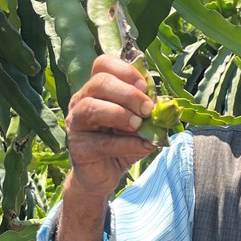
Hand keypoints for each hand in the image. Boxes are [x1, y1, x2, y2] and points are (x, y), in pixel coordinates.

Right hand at [64, 55, 157, 200]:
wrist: (105, 175)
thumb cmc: (122, 143)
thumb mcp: (141, 124)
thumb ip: (149, 110)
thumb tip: (164, 103)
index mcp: (96, 89)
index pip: (103, 65)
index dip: (126, 71)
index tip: (146, 87)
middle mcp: (81, 101)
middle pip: (99, 83)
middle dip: (129, 94)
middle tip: (148, 109)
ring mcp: (75, 123)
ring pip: (92, 107)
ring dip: (121, 114)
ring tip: (140, 125)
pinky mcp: (78, 148)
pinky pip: (101, 141)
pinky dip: (126, 143)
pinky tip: (142, 145)